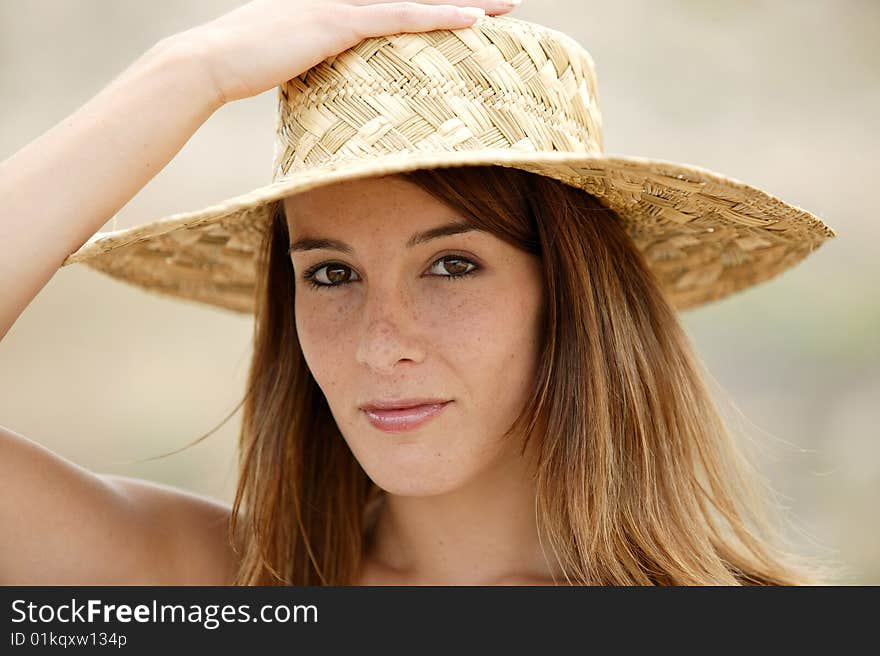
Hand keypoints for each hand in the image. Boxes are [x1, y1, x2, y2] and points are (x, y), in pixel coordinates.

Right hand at [173, 0, 520, 106]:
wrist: (208, 63)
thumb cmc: (239, 68)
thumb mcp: (284, 62)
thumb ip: (312, 64)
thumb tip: (323, 84)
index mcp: (332, 6)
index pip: (392, 4)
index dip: (428, 6)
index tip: (462, 9)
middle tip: (501, 2)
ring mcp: (340, 6)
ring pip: (414, 2)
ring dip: (463, 3)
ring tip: (505, 5)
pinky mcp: (339, 22)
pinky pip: (401, 17)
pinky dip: (439, 16)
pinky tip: (474, 19)